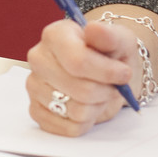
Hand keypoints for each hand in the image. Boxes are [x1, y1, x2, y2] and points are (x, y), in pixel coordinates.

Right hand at [25, 18, 138, 136]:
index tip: (123, 73)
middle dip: (105, 91)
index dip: (106, 72)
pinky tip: (88, 106)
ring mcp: (34, 86)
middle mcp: (38, 58)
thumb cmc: (110, 54)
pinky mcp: (36, 111)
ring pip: (76, 111)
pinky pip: (69, 128)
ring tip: (99, 94)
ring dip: (97, 106)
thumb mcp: (119, 40)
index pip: (78, 61)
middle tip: (112, 85)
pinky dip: (87, 121)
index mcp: (54, 35)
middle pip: (80, 89)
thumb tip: (95, 28)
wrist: (106, 74)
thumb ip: (109, 35)